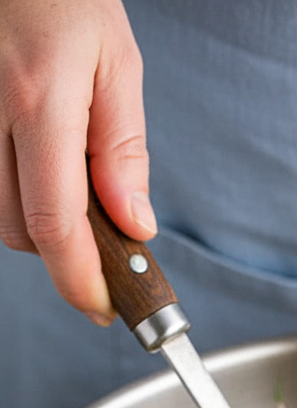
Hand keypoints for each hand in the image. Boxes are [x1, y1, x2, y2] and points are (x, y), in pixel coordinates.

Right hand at [0, 0, 154, 323]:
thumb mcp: (117, 64)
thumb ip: (124, 150)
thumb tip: (135, 226)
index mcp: (40, 104)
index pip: (56, 226)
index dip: (80, 281)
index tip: (103, 307)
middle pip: (23, 232)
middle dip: (66, 248)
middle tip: (104, 233)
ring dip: (38, 220)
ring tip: (67, 174)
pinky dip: (14, 192)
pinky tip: (35, 160)